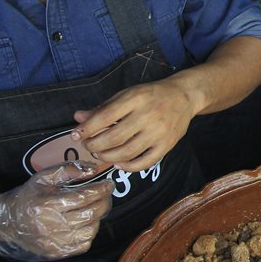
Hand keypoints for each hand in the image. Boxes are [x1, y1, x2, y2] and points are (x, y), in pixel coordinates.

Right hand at [0, 163, 111, 261]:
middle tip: (106, 195)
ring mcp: (54, 242)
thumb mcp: (45, 177)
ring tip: (94, 208)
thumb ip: (69, 170)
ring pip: (91, 230)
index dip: (101, 190)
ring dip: (98, 218)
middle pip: (90, 214)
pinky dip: (89, 232)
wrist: (10, 221)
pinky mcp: (57, 253)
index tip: (109, 184)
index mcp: (47, 204)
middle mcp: (51, 225)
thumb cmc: (30, 195)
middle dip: (104, 202)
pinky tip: (84, 222)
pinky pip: (84, 244)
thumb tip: (94, 169)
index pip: (84, 197)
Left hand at [72, 79, 196, 171]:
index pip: (105, 117)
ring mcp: (159, 132)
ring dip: (107, 157)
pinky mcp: (167, 145)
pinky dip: (128, 166)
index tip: (75, 135)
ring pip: (127, 152)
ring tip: (100, 154)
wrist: (184, 96)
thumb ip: (103, 108)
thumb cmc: (151, 95)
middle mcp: (148, 115)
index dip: (86, 129)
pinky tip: (118, 163)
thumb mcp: (127, 95)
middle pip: (114, 137)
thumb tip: (78, 118)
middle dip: (94, 145)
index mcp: (136, 98)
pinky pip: (145, 162)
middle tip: (88, 146)